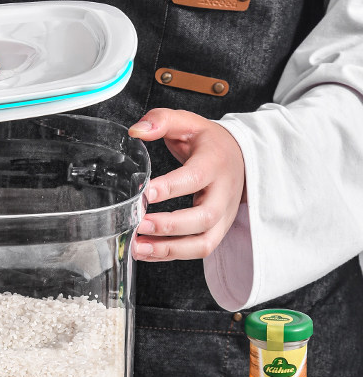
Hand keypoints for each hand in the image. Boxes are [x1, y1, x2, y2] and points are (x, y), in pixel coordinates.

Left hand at [127, 109, 245, 260]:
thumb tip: (136, 131)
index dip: (170, 188)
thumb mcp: (187, 122)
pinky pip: (198, 250)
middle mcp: (223, 193)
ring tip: (138, 248)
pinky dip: (172, 255)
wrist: (240, 158)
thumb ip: (161, 120)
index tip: (145, 195)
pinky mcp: (217, 230)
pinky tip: (146, 252)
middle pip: (203, 217)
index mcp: (214, 163)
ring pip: (204, 242)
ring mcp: (223, 216)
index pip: (195, 177)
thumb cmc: (208, 143)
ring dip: (170, 250)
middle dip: (170, 226)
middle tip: (140, 225)